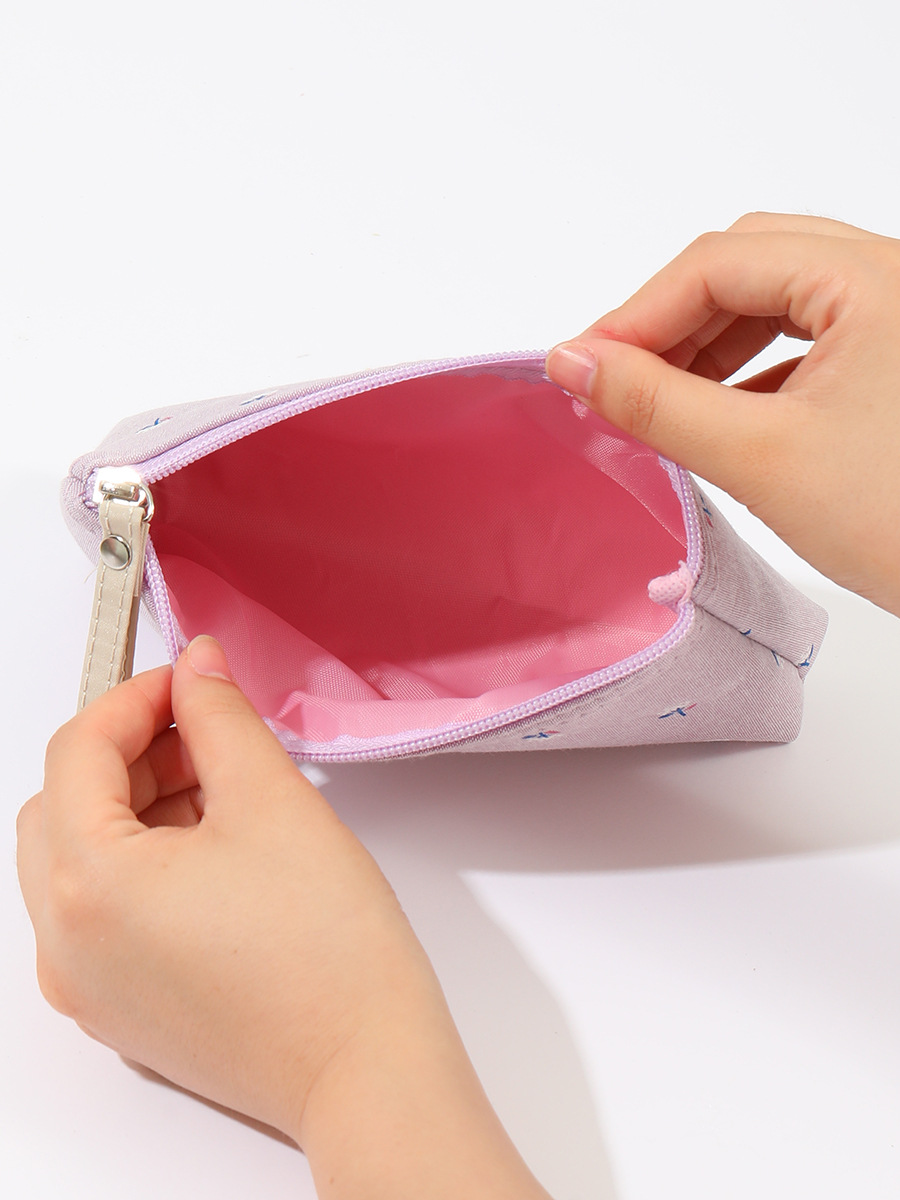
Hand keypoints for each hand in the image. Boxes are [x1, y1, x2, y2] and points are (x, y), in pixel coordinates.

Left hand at [17, 639, 549, 1198]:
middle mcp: (66, 945)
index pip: (76, 752)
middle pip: (62, 806)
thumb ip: (220, 717)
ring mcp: (88, 986)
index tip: (187, 682)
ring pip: (78, 861)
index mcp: (88, 887)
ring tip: (219, 789)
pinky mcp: (120, 1009)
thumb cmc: (328, 955)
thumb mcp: (272, 800)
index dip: (135, 699)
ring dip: (134, 806)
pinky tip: (213, 849)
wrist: (366, 1065)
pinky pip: (101, 912)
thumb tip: (196, 670)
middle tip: (200, 729)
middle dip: (128, 752)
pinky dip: (139, 863)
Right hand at [546, 212, 899, 617]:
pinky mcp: (897, 362)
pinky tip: (716, 413)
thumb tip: (575, 363)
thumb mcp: (761, 458)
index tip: (580, 364)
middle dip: (671, 321)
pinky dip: (750, 370)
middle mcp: (893, 280)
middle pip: (747, 267)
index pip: (718, 263)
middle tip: (613, 378)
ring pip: (777, 300)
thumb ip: (656, 403)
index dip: (636, 314)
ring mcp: (898, 318)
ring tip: (658, 399)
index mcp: (874, 278)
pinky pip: (808, 339)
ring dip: (708, 344)